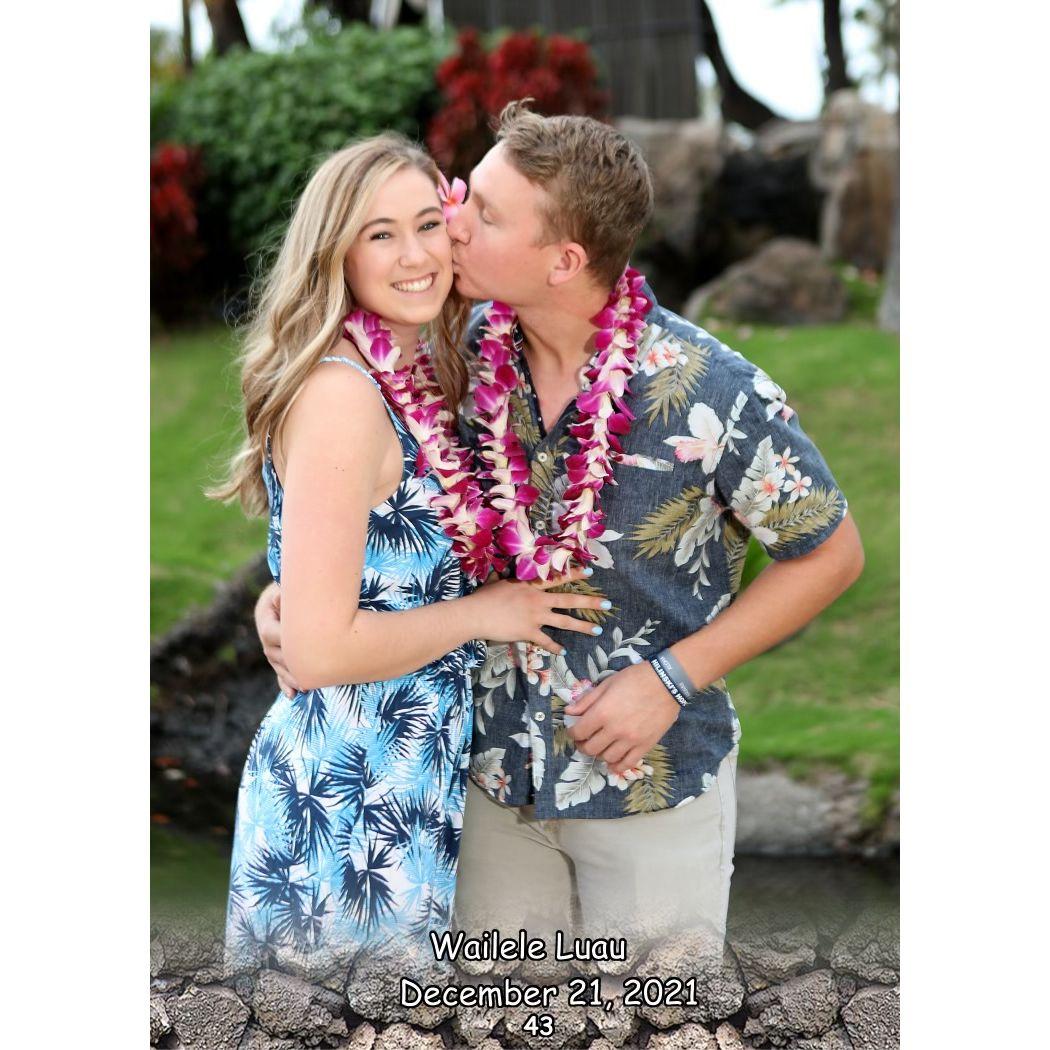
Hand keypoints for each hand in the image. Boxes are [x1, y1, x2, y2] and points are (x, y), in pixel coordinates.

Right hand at [255, 582, 299, 696]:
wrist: (284, 594)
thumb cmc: (291, 588)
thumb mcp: (287, 587)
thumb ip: (285, 594)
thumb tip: (281, 597)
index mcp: (266, 619)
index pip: (272, 634)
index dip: (286, 642)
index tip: (305, 648)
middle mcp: (266, 636)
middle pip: (276, 655)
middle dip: (291, 666)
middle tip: (308, 675)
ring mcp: (271, 648)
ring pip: (279, 666)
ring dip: (291, 678)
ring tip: (306, 687)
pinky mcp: (278, 656)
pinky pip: (280, 672)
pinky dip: (286, 683)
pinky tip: (292, 695)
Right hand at [467, 566, 609, 656]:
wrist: (475, 614)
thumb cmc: (483, 597)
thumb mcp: (497, 581)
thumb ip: (505, 577)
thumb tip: (502, 570)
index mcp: (531, 585)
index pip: (557, 578)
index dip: (574, 575)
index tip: (590, 573)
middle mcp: (537, 599)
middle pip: (569, 600)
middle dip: (590, 603)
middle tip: (607, 604)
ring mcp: (535, 616)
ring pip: (564, 622)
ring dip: (582, 627)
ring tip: (597, 631)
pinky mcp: (528, 632)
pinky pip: (546, 641)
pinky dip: (555, 647)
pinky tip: (564, 652)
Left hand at [565, 660, 680, 773]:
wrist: (667, 683)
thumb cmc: (635, 678)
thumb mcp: (607, 684)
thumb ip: (587, 700)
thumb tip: (569, 711)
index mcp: (602, 712)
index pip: (579, 732)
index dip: (573, 732)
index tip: (574, 730)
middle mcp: (614, 730)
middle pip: (590, 748)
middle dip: (583, 745)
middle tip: (585, 740)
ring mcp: (630, 740)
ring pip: (607, 758)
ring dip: (600, 754)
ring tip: (601, 747)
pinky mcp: (645, 746)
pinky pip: (628, 764)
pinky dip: (617, 767)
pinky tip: (613, 763)